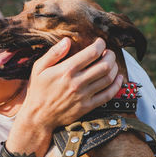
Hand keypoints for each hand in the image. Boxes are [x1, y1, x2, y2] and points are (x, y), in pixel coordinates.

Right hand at [6, 37, 122, 156]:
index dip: (100, 45)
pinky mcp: (88, 106)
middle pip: (104, 65)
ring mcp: (84, 95)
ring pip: (108, 78)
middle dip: (110, 55)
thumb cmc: (38, 90)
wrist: (38, 116)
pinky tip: (118, 78)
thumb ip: (53, 53)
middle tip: (108, 52)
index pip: (91, 53)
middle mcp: (77, 82)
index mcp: (66, 70)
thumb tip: (67, 40)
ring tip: (112, 63)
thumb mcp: (38, 68)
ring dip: (114, 68)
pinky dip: (117, 85)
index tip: (100, 42)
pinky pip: (108, 95)